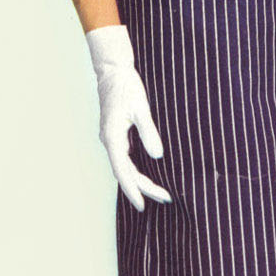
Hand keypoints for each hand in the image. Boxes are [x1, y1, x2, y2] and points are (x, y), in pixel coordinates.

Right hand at [86, 25, 171, 210]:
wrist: (112, 70)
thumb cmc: (126, 86)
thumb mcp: (140, 108)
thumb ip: (148, 132)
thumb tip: (157, 156)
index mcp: (112, 137)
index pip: (123, 171)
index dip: (133, 189)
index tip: (143, 205)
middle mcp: (109, 141)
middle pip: (126, 172)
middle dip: (144, 187)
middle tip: (166, 198)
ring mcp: (111, 138)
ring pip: (125, 166)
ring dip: (140, 180)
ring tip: (159, 192)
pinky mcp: (116, 133)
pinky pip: (125, 157)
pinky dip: (136, 168)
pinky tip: (148, 174)